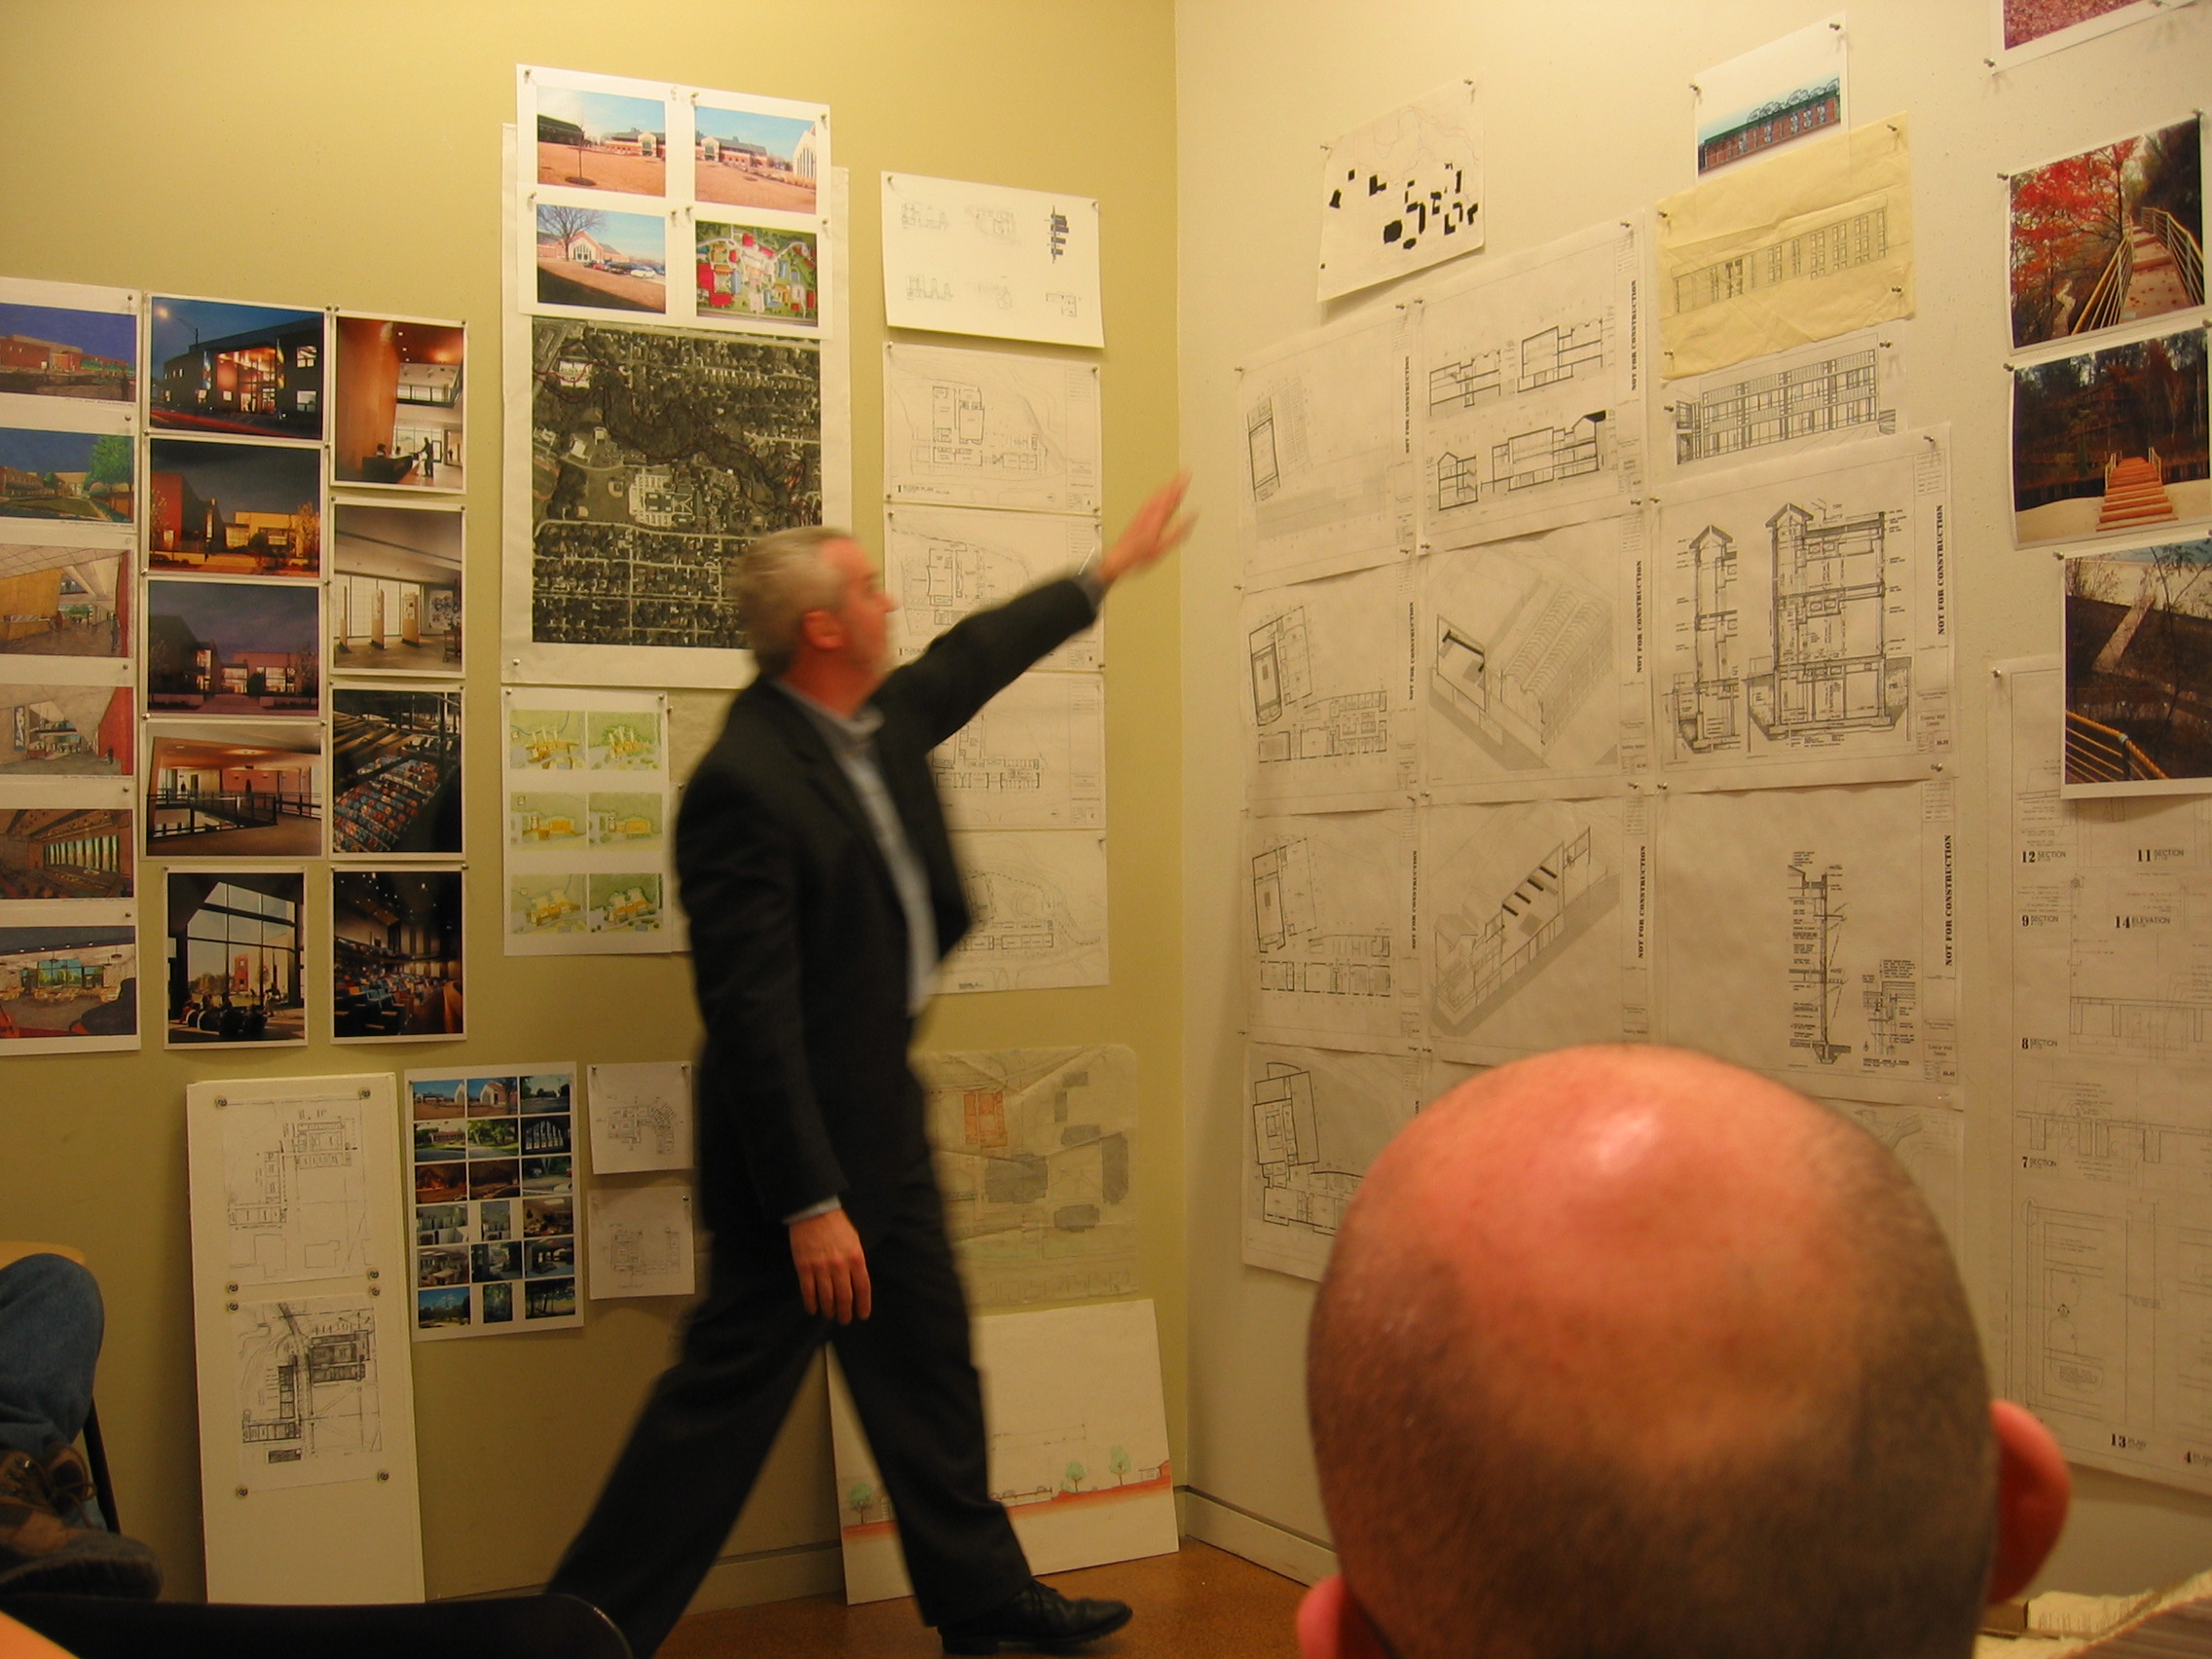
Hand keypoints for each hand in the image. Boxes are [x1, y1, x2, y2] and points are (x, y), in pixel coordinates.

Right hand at [789, 1208, 871, 1322]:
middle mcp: (840, 1266)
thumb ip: (856, 1262)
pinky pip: (808, 1291)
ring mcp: (821, 1268)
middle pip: (845, 1297)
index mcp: (856, 1258)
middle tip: (844, 1320)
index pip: (862, 1288)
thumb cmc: (836, 1225)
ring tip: (829, 1315)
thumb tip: (856, 1282)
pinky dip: (811, 1303)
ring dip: (829, 1310)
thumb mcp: (854, 1241)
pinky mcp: (804, 1267)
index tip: (862, 1315)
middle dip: (845, 1312)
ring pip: (826, 1297)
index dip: (863, 1305)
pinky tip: (813, 1309)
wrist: (814, 1211)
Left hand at [1098, 473, 1195, 585]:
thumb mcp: (1164, 545)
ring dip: (1167, 485)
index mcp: (1158, 516)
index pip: (1173, 495)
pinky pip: (1151, 498)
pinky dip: (1158, 492)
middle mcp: (1150, 511)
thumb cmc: (1141, 553)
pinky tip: (1159, 493)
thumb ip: (1180, 530)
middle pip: (1165, 491)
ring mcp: (1143, 511)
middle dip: (1175, 481)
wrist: (1121, 555)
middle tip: (1184, 471)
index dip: (1181, 484)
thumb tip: (1193, 516)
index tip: (1188, 474)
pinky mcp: (1139, 515)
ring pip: (1157, 493)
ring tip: (1174, 479)